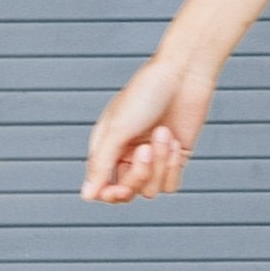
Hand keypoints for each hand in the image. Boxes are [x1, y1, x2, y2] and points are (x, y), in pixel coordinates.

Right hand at [83, 49, 212, 204]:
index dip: (111, 193)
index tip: (121, 187)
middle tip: (146, 149)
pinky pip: (170, 185)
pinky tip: (175, 140)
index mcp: (107, 148)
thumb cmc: (146, 94)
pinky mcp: (175, 160)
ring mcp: (153, 160)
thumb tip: (87, 196)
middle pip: (128, 192)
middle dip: (139, 174)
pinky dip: (173, 166)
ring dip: (160, 163)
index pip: (103, 187)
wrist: (182, 74)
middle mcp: (127, 156)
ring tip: (163, 133)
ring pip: (151, 189)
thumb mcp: (117, 129)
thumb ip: (101, 164)